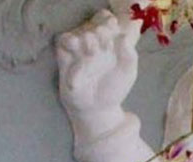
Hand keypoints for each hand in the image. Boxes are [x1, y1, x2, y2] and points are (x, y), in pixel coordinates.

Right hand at [55, 8, 140, 127]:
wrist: (98, 109)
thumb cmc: (113, 89)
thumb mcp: (127, 73)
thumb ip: (130, 55)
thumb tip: (123, 37)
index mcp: (109, 43)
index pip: (107, 22)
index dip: (110, 22)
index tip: (116, 29)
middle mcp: (93, 44)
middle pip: (94, 26)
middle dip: (102, 32)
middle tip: (106, 44)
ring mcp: (79, 52)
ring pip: (78, 32)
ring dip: (87, 38)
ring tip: (93, 51)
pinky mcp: (66, 59)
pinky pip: (63, 42)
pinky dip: (70, 41)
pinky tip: (80, 50)